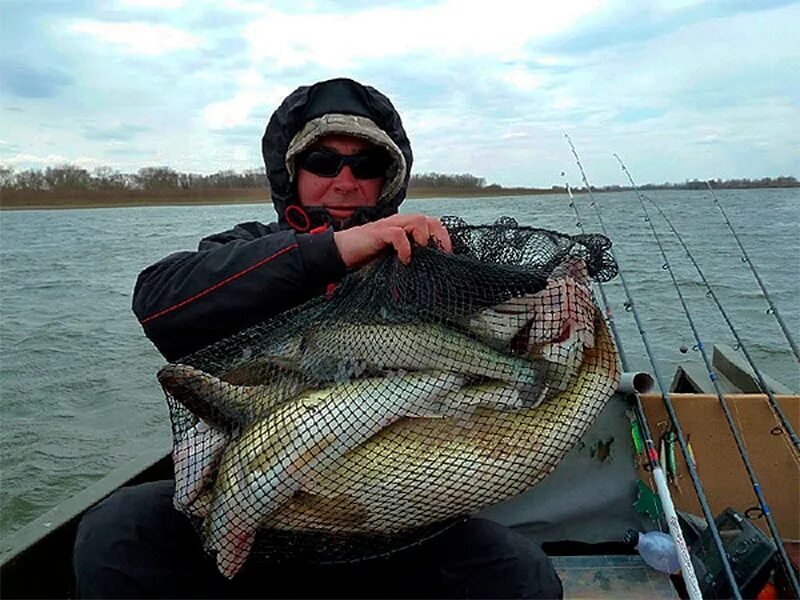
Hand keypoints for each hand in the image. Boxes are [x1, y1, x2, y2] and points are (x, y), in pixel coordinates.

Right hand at [334, 213, 451, 267]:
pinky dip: (405, 247)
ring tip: (421, 254)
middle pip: (429, 219)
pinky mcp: (377, 233)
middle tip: (440, 256)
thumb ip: (408, 262)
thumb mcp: (392, 260)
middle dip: (439, 237)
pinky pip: (397, 233)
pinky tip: (404, 260)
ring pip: (417, 220)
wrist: (339, 254)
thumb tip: (427, 278)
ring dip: (424, 238)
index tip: (447, 257)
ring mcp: (388, 226)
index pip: (432, 225)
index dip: (443, 239)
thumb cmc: (366, 258)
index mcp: (405, 230)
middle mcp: (399, 224)